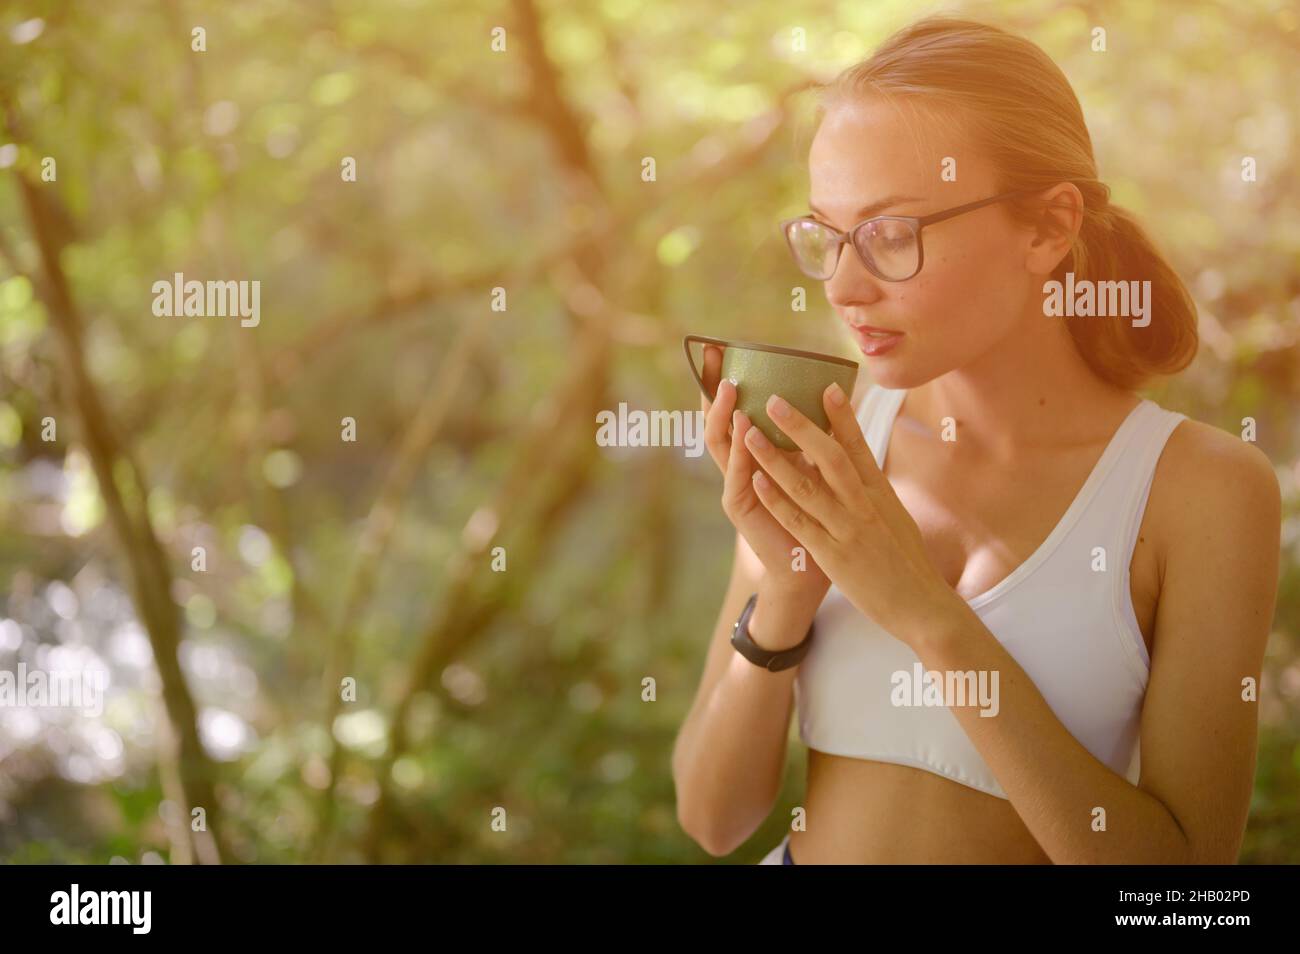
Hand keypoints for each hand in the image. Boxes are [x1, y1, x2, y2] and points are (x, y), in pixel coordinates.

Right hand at [698, 345, 830, 599]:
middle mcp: (739, 465)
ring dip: (724, 416)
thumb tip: (830, 389)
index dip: (724, 380)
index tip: (722, 347)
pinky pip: (738, 477)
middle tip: (714, 356)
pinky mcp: (741, 509)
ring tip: (731, 390)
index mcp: (755, 453)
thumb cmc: (818, 515)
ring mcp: (736, 486)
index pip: (733, 409)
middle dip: (712, 387)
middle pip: (717, 419)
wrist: (811, 567)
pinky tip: (744, 430)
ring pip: (720, 444)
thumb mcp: (814, 465)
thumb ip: (811, 434)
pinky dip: (741, 454)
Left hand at [741, 383, 958, 644]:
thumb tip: (862, 467)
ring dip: (775, 457)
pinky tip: (757, 481)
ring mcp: (848, 529)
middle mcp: (865, 505)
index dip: (843, 416)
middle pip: (830, 457)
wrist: (923, 606)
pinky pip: (799, 522)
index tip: (828, 387)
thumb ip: (876, 491)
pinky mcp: (833, 555)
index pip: (859, 447)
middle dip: (800, 426)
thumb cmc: (908, 562)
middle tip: (774, 399)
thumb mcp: (896, 517)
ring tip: (750, 433)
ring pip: (806, 485)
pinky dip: (777, 499)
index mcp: (881, 493)